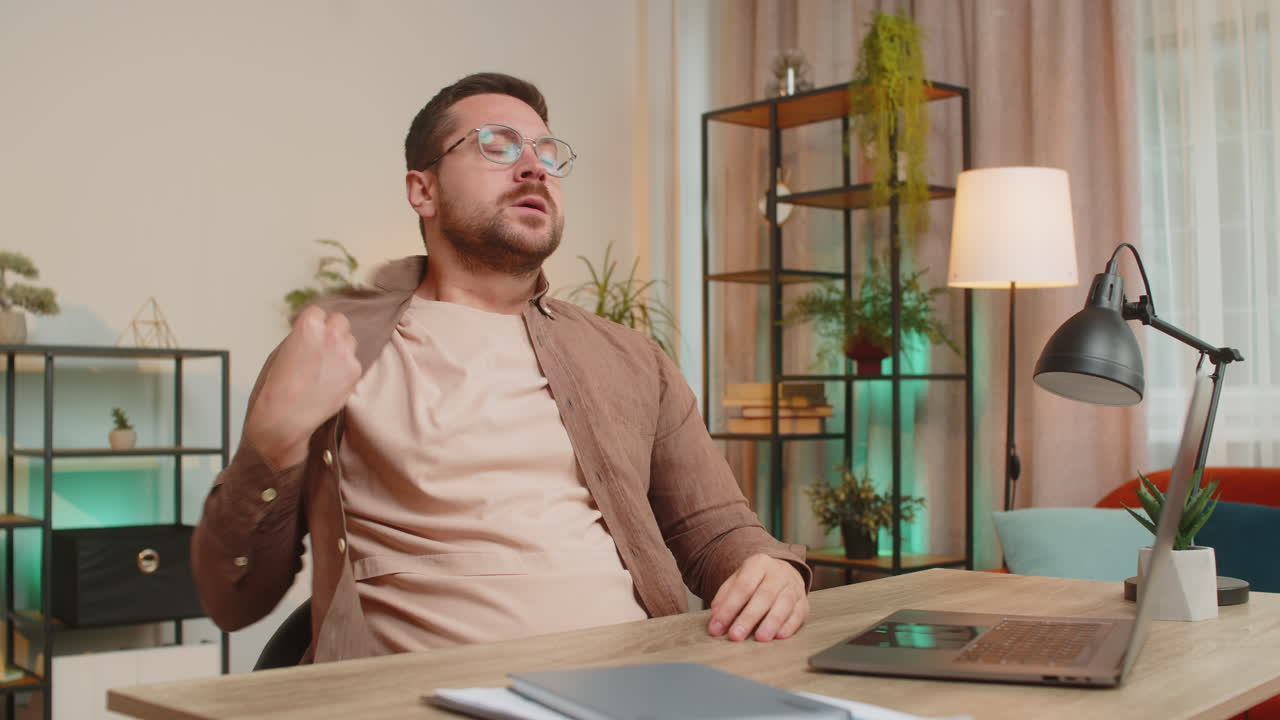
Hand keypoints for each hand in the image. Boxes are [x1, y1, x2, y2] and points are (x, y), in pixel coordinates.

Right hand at [243, 306, 360, 468]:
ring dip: (342, 349)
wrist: (283, 418)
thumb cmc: (274, 386)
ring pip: (351, 341)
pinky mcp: (355, 373)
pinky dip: (346, 370)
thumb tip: (313, 332)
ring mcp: (346, 354)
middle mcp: (331, 334)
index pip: (319, 311)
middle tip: (322, 349)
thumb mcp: (281, 350)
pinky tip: (331, 382)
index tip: (310, 335)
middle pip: (341, 322)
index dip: (313, 325)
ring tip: (325, 369)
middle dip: (333, 332)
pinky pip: (354, 363)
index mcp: (309, 325)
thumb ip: (301, 336)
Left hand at [707, 554, 807, 641]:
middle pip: (764, 596)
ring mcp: (794, 587)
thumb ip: (724, 598)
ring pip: (784, 604)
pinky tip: (779, 636)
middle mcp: (779, 573)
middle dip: (748, 617)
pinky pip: (798, 614)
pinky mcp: (804, 603)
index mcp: (758, 563)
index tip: (716, 627)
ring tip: (760, 638)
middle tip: (736, 636)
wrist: (782, 573)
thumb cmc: (754, 581)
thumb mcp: (736, 581)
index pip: (743, 586)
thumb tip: (716, 618)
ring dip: (771, 622)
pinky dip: (789, 626)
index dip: (729, 608)